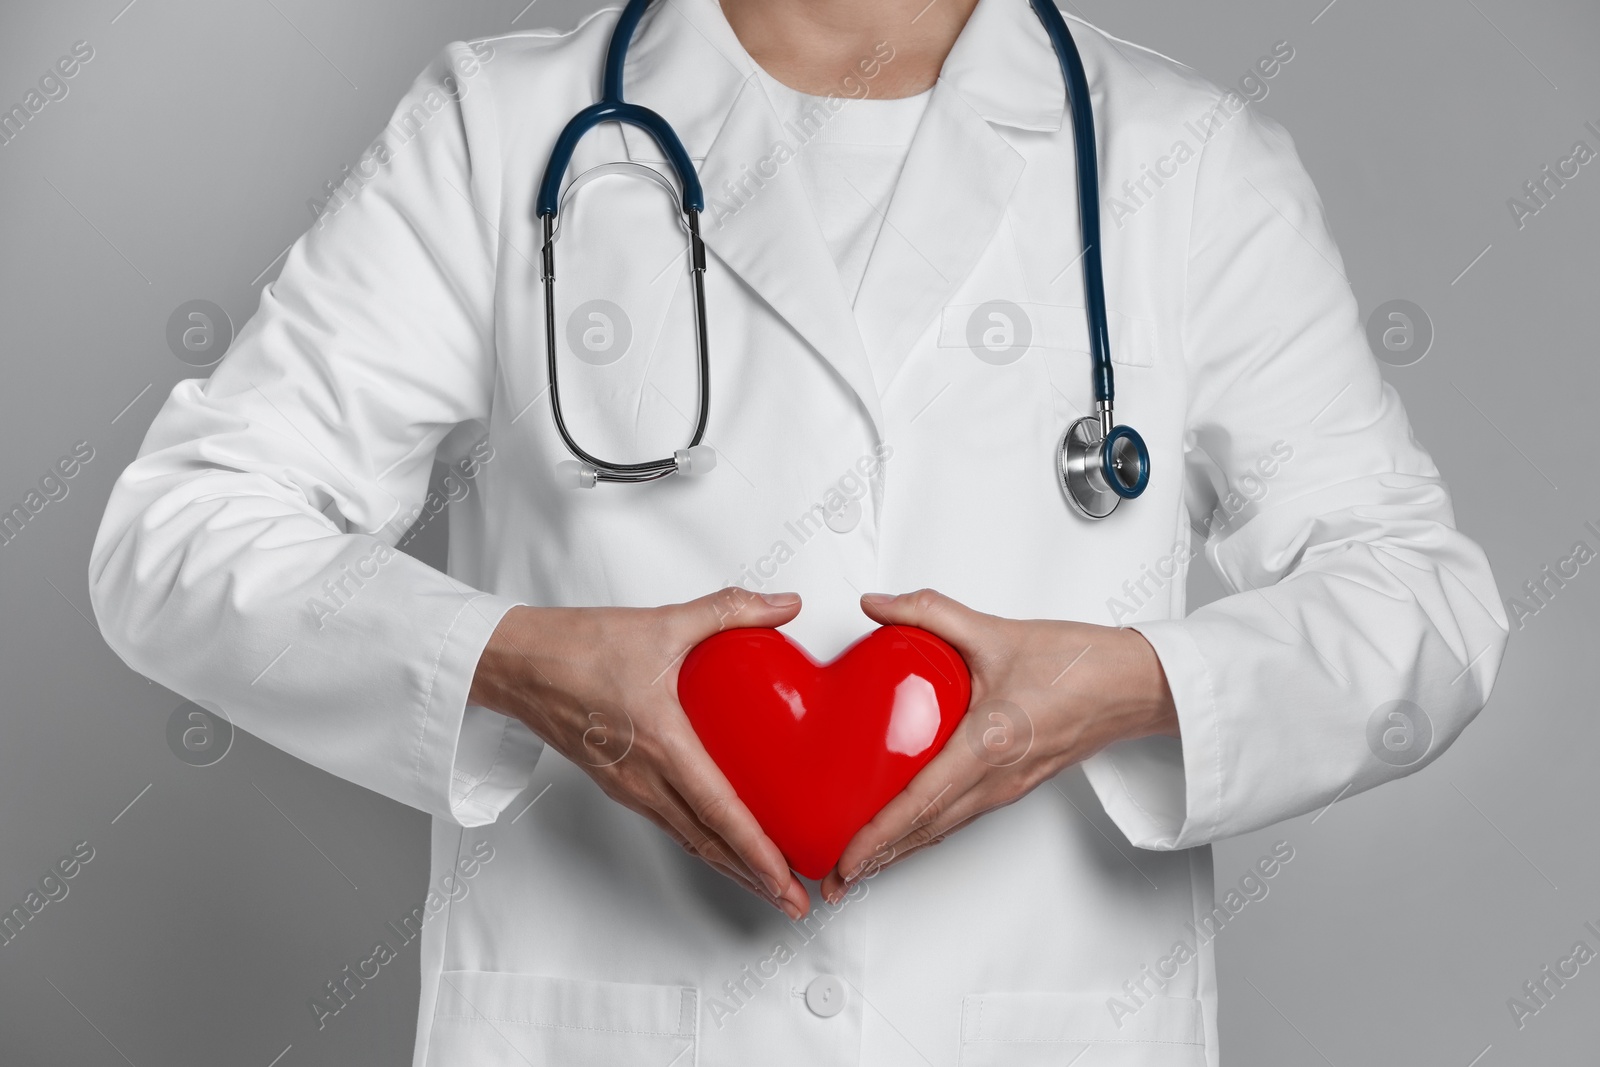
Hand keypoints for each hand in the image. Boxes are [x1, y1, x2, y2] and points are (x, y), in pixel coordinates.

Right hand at [470, 588, 811, 918]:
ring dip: (731, 867)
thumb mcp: (663, 623)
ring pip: (689, 840)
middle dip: (756, 878)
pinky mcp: (619, 784)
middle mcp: (644, 779)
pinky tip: (723, 844)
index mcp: (661, 745)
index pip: (718, 811)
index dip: (755, 851)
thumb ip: (729, 610)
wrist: (516, 664)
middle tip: (796, 903)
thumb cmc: (578, 647)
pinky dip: (704, 844)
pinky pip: (670, 824)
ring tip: (770, 885)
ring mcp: (628, 787)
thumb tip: (785, 604)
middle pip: (708, 844)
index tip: (785, 878)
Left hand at [819, 589, 1177, 903]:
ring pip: (942, 828)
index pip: (922, 801)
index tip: (847, 859)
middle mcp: (998, 779)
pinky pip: (960, 816)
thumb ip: (929, 612)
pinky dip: (926, 830)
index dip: (880, 836)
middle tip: (833, 879)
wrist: (1137, 685)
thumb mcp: (996, 631)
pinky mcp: (1014, 784)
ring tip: (858, 865)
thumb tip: (877, 606)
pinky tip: (906, 829)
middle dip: (877, 860)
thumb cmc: (1082, 665)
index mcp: (989, 745)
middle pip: (926, 830)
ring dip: (899, 850)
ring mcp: (1008, 788)